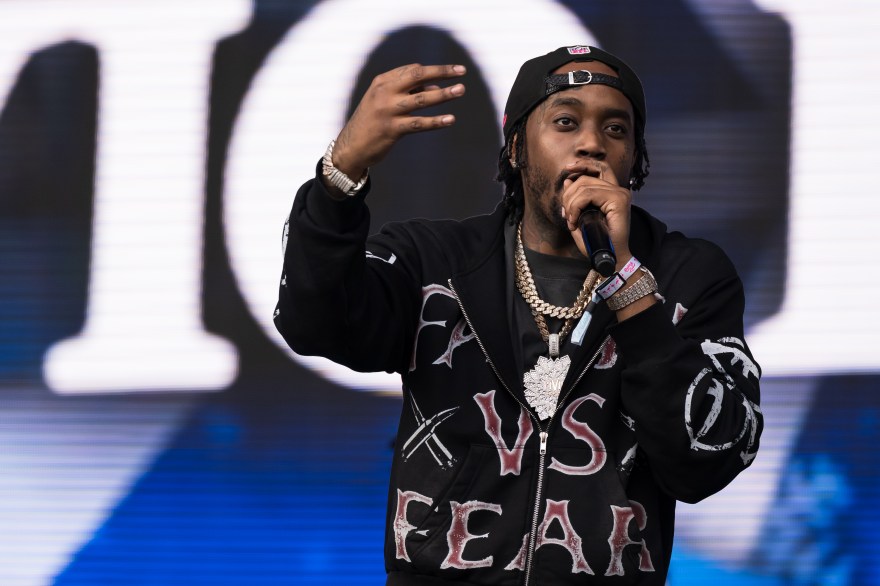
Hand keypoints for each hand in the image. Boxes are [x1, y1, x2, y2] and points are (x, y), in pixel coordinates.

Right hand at [327, 63, 466, 190]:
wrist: (351, 147)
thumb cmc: (372, 122)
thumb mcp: (384, 102)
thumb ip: (407, 93)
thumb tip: (435, 88)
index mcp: (382, 82)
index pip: (412, 70)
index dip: (433, 71)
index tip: (451, 72)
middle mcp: (384, 93)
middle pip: (417, 76)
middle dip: (441, 72)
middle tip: (461, 72)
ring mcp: (387, 111)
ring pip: (421, 99)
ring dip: (443, 94)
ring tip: (460, 91)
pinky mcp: (392, 129)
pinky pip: (418, 123)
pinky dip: (436, 121)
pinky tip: (450, 119)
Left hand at [560, 161, 632, 270]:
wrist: (609, 259)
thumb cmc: (596, 242)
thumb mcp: (580, 218)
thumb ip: (575, 199)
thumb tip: (568, 181)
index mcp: (612, 191)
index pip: (598, 167)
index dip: (582, 164)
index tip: (567, 169)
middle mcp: (618, 189)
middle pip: (586, 177)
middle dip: (569, 194)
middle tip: (566, 214)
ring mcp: (620, 193)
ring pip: (585, 186)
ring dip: (571, 204)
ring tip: (571, 221)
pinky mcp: (618, 200)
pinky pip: (588, 194)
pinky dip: (576, 206)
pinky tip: (574, 221)